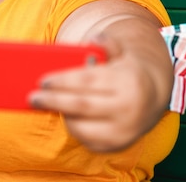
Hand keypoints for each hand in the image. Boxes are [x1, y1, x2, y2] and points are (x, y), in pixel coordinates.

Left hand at [29, 36, 160, 152]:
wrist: (154, 98)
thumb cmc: (127, 73)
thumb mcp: (122, 54)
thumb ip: (107, 44)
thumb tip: (93, 39)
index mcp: (127, 81)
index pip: (88, 81)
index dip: (62, 81)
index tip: (42, 80)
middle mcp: (127, 108)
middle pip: (81, 105)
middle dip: (53, 100)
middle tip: (32, 97)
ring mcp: (123, 130)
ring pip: (82, 126)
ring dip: (61, 115)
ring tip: (46, 104)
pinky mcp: (117, 145)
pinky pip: (87, 140)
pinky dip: (73, 128)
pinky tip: (64, 115)